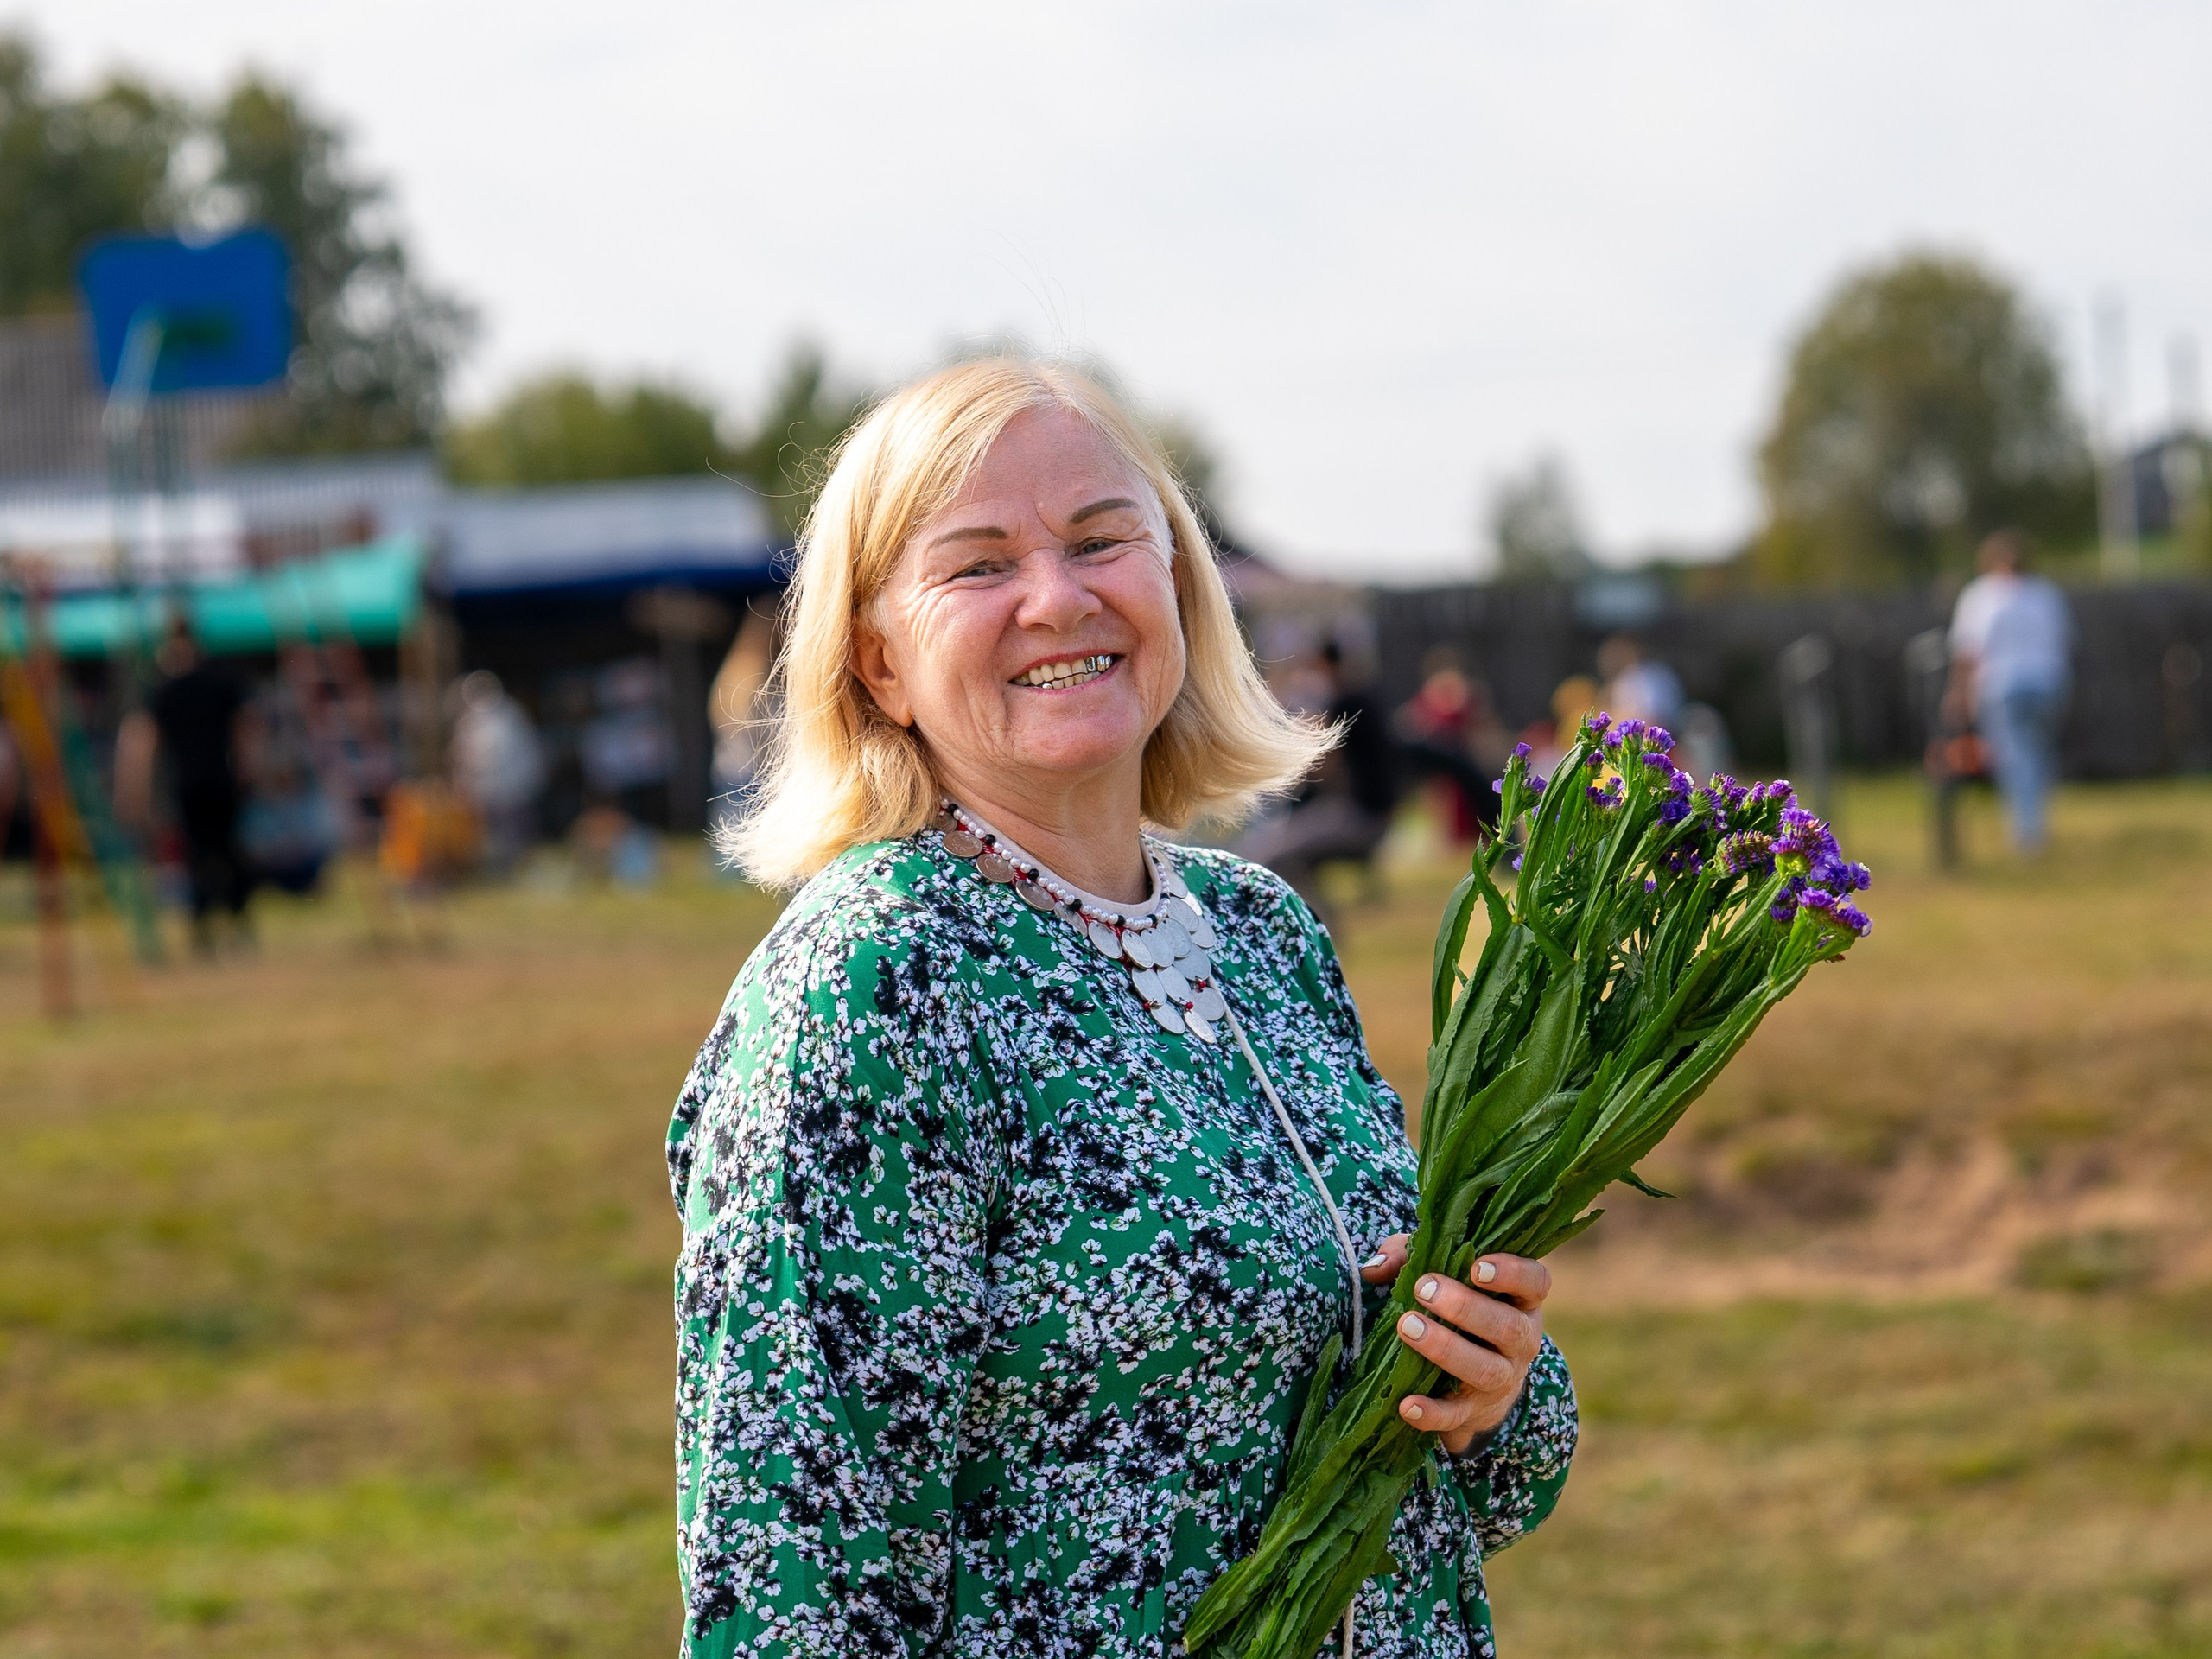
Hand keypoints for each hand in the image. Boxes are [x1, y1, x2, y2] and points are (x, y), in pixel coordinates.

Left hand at [1360, 1234, 1550, 1456]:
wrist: (1474, 1382)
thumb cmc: (1456, 1310)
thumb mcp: (1441, 1274)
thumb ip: (1410, 1257)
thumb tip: (1375, 1267)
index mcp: (1521, 1302)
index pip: (1535, 1282)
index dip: (1513, 1273)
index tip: (1477, 1267)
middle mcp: (1521, 1342)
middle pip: (1507, 1327)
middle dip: (1465, 1307)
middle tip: (1424, 1289)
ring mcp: (1502, 1380)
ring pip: (1485, 1370)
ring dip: (1445, 1348)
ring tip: (1407, 1326)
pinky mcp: (1474, 1411)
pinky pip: (1456, 1415)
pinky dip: (1432, 1413)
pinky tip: (1407, 1404)